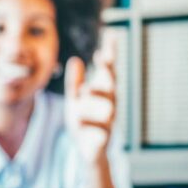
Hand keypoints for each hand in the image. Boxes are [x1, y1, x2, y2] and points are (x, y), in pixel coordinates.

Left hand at [64, 31, 117, 178]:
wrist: (88, 152)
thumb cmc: (84, 123)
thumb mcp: (75, 101)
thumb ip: (75, 83)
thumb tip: (76, 60)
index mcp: (103, 95)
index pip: (109, 72)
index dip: (110, 54)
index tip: (110, 36)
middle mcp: (109, 107)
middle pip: (112, 87)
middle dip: (108, 73)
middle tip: (103, 57)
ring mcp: (108, 124)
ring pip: (106, 110)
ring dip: (93, 102)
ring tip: (84, 92)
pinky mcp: (102, 141)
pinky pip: (99, 133)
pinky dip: (91, 128)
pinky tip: (83, 123)